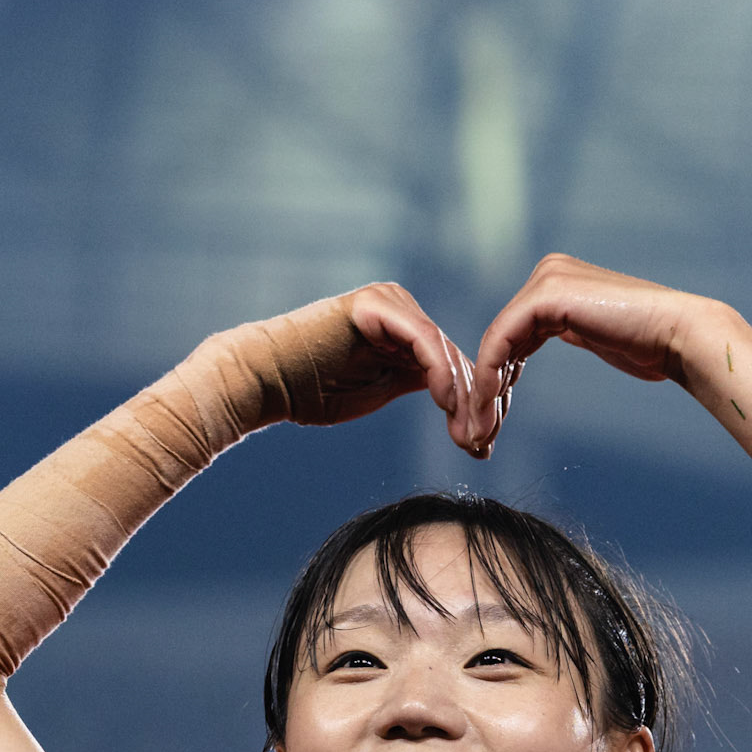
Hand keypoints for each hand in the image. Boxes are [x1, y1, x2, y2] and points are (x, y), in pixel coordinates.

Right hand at [250, 284, 482, 454]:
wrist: (269, 381)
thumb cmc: (314, 391)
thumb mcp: (381, 389)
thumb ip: (419, 383)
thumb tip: (466, 413)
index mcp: (406, 329)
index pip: (454, 366)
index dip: (472, 408)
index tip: (481, 448)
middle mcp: (403, 310)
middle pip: (456, 359)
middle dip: (473, 407)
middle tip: (480, 446)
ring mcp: (391, 303)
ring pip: (445, 352)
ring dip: (461, 398)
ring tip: (467, 435)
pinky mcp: (378, 305)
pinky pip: (422, 341)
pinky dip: (440, 373)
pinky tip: (447, 405)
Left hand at [464, 254, 709, 454]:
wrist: (679, 338)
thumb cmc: (650, 348)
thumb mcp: (598, 337)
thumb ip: (569, 332)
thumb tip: (552, 345)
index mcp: (556, 284)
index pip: (510, 341)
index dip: (495, 388)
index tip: (487, 431)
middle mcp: (546, 275)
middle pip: (498, 344)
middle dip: (484, 397)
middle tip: (475, 441)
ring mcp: (545, 280)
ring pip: (494, 347)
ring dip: (482, 398)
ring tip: (478, 438)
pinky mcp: (546, 295)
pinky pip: (500, 343)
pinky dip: (489, 383)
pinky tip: (488, 415)